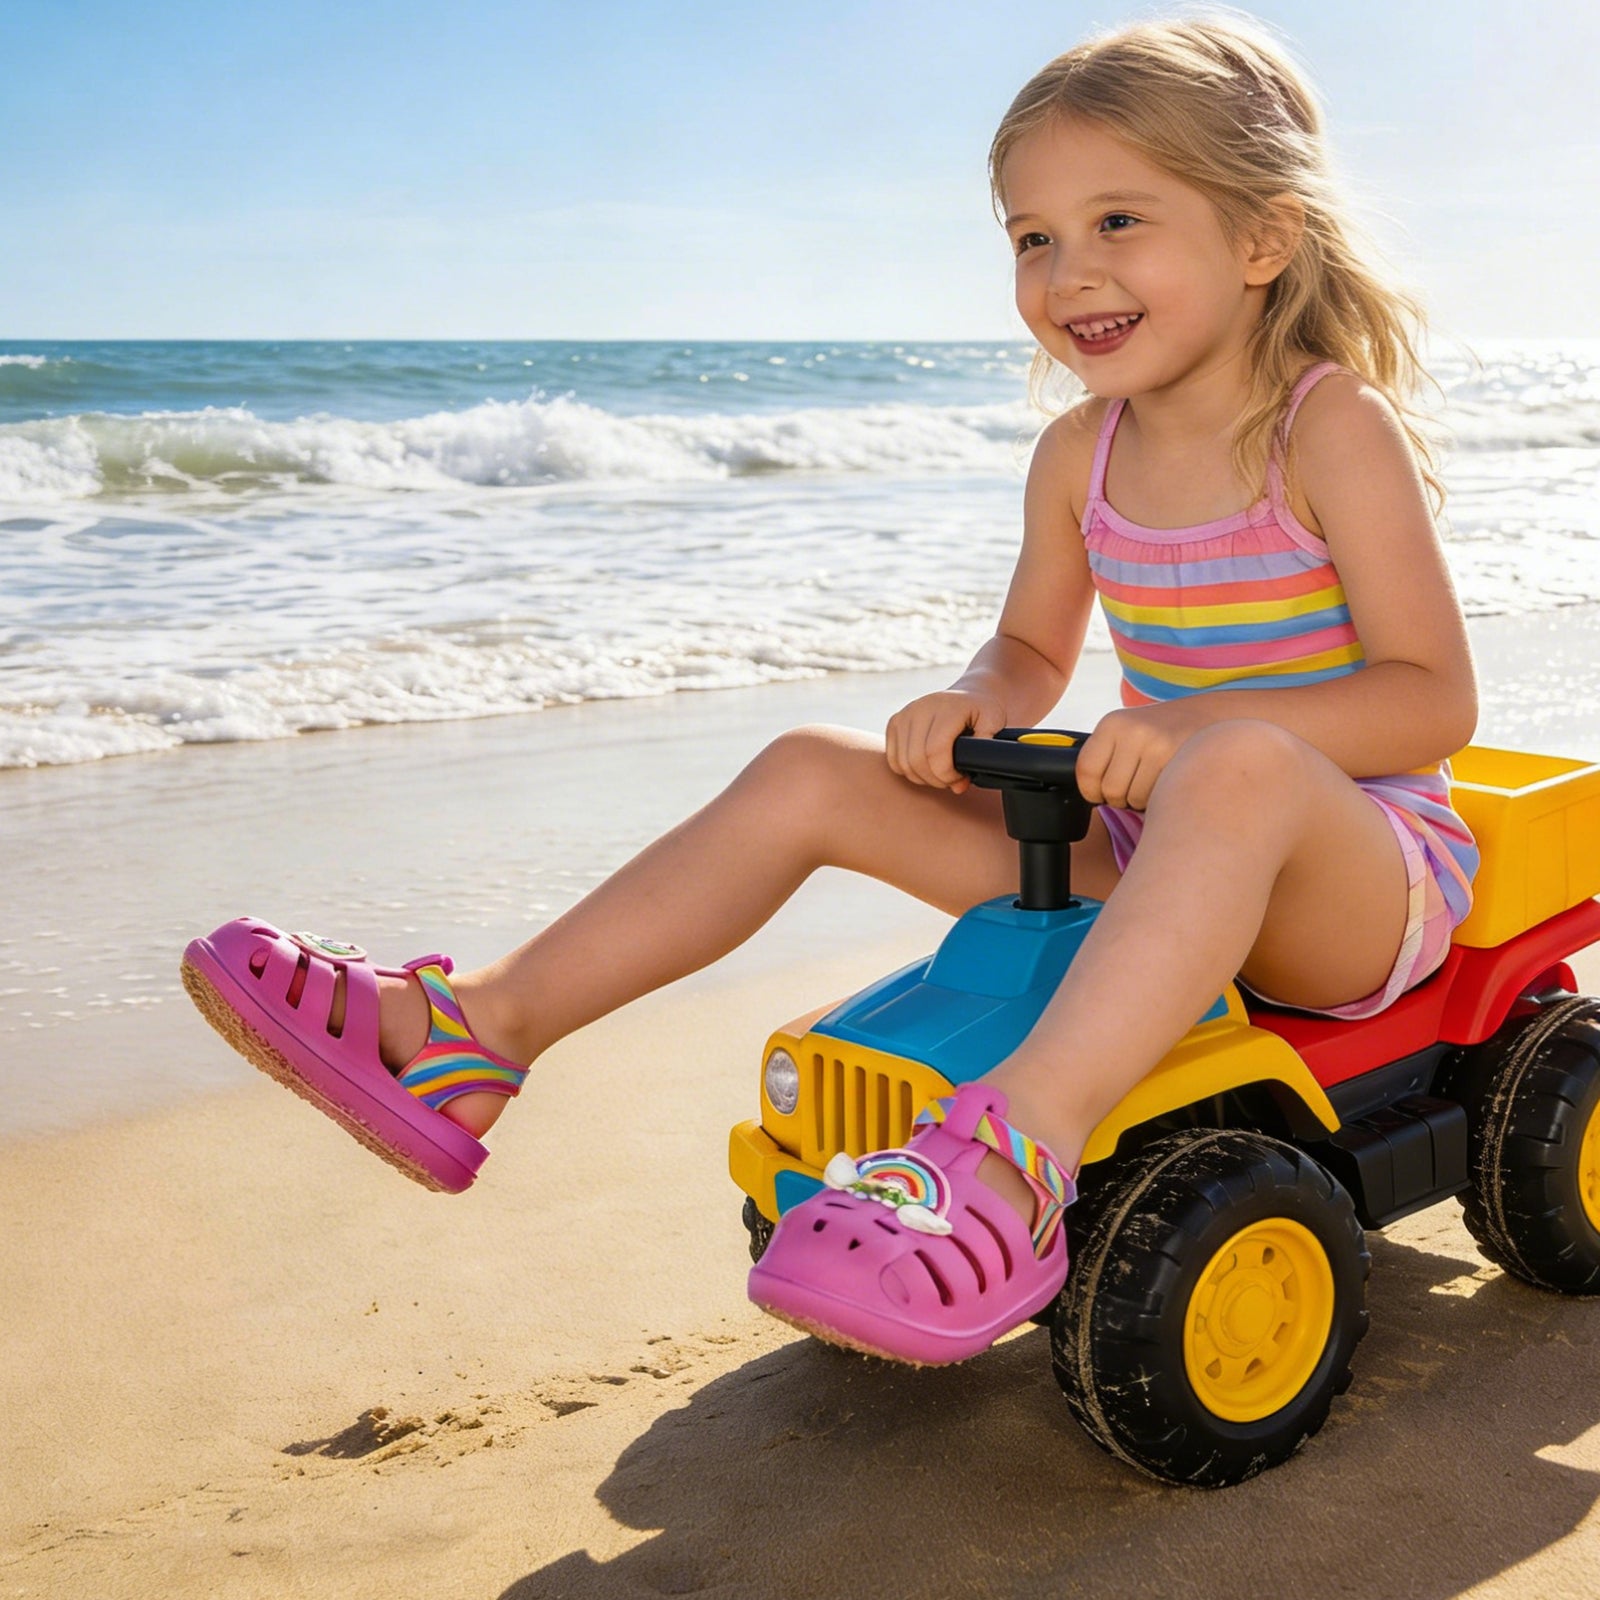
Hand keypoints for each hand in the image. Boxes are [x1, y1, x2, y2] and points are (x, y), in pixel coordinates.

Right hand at [885, 689, 1006, 793]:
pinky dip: (908, 771)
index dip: (946, 775)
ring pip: (903, 764)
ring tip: (941, 773)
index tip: (961, 777)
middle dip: (935, 779)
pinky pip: (893, 759)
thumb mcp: (994, 724)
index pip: (934, 752)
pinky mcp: (895, 722)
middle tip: (952, 778)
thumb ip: (983, 752)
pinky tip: (927, 766)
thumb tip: (960, 784)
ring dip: (922, 778)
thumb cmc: (983, 712)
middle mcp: (920, 708)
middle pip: (916, 761)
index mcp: (946, 708)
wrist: (970, 693)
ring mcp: (904, 714)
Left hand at [1075, 704, 1196, 809]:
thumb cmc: (1161, 732)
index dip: (1091, 790)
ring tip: (1152, 782)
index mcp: (1112, 723)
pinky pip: (1155, 798)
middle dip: (1119, 798)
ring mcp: (1157, 744)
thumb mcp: (1127, 731)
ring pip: (1133, 799)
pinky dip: (1158, 799)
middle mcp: (1132, 730)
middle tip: (1134, 785)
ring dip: (1140, 801)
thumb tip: (1087, 793)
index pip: (1085, 770)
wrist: (1210, 715)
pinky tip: (1166, 782)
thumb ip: (1105, 756)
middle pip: (1110, 790)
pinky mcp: (1179, 760)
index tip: (1100, 792)